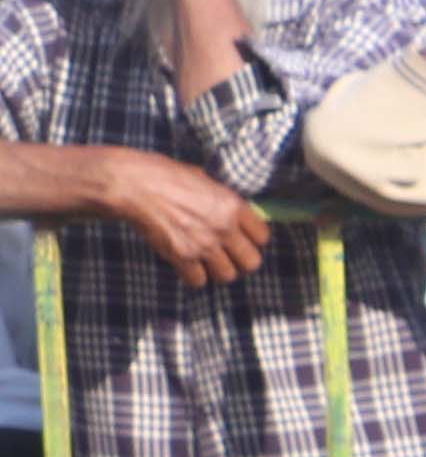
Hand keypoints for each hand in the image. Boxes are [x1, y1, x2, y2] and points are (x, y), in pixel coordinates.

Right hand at [94, 145, 268, 285]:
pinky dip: (192, 277)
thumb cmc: (162, 175)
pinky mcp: (182, 256)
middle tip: (225, 255)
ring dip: (216, 271)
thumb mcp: (200, 178)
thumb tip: (230, 208)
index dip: (252, 240)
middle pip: (251, 263)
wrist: (132, 184)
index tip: (239, 239)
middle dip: (239, 261)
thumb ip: (219, 198)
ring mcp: (204, 244)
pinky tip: (185, 265)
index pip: (262, 237)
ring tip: (204, 261)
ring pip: (227, 276)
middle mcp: (224, 227)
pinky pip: (198, 281)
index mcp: (232, 205)